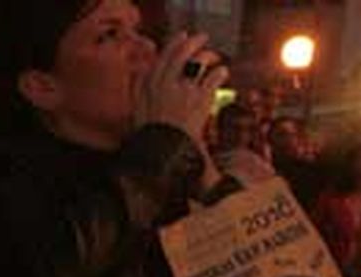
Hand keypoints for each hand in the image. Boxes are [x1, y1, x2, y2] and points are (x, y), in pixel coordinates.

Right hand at [135, 32, 227, 148]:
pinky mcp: (201, 98)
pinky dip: (220, 73)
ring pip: (199, 60)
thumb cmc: (152, 136)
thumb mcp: (137, 111)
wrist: (164, 154)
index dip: (174, 45)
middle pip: (181, 53)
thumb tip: (139, 71)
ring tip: (215, 58)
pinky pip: (214, 76)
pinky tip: (222, 73)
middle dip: (193, 42)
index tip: (182, 38)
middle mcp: (165, 83)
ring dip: (209, 56)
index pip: (163, 56)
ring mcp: (183, 89)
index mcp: (148, 85)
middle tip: (202, 38)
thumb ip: (138, 89)